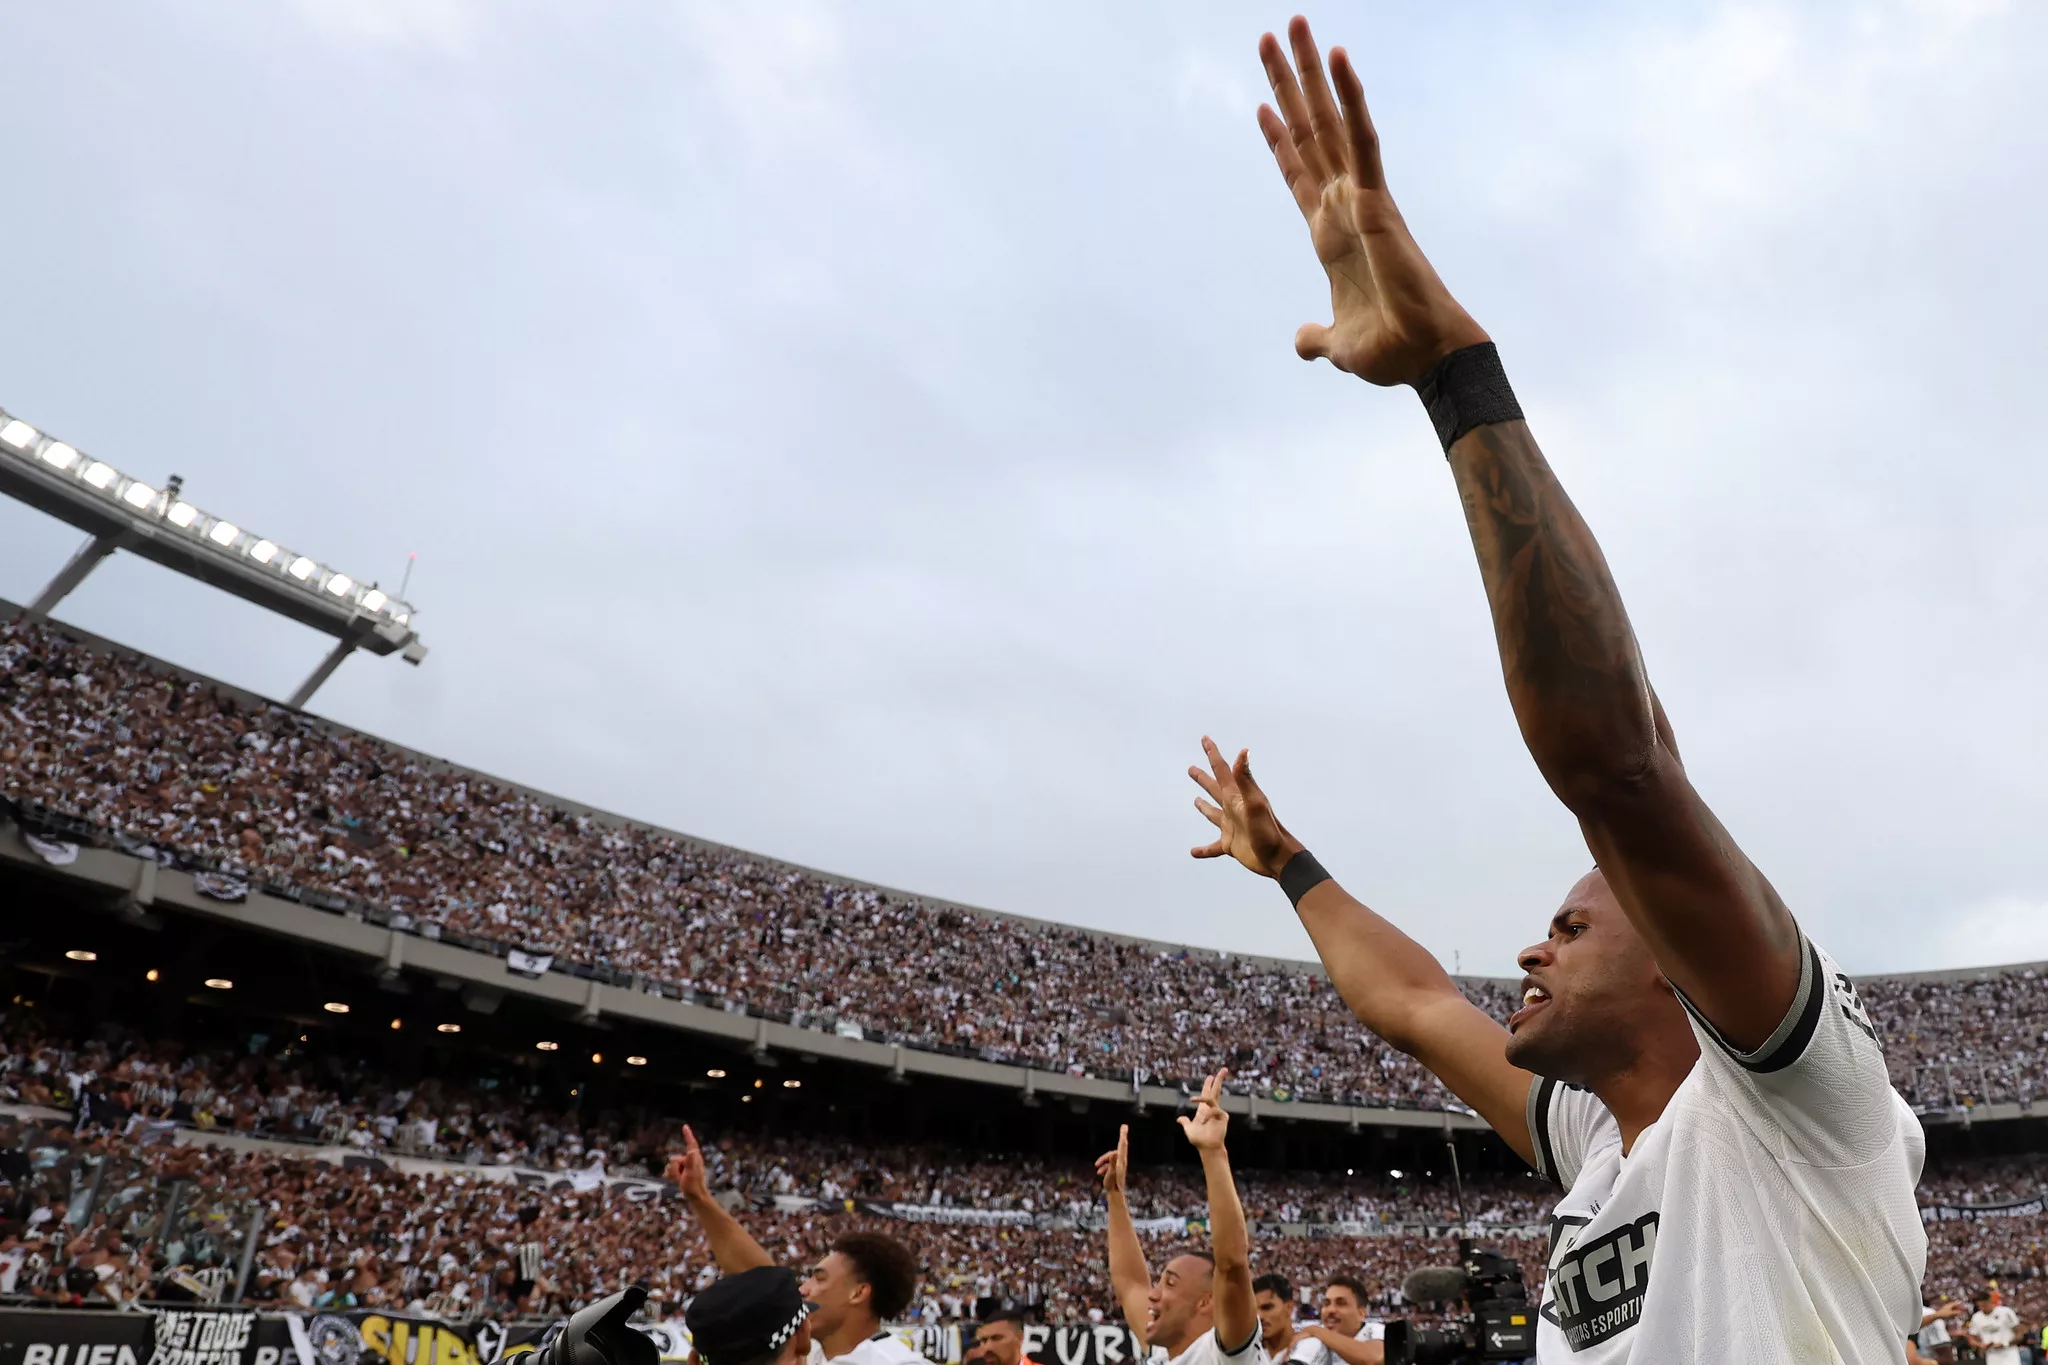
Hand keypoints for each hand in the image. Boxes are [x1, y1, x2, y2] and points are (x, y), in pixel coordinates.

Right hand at [663, 1124, 710, 1201]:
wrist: (695, 1197)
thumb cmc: (694, 1186)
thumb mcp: (691, 1173)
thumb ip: (691, 1162)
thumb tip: (692, 1150)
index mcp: (694, 1158)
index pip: (691, 1144)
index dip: (687, 1135)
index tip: (685, 1126)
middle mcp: (690, 1160)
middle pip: (675, 1158)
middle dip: (674, 1168)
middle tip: (681, 1176)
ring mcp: (685, 1166)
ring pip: (671, 1165)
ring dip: (672, 1173)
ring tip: (680, 1180)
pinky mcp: (681, 1172)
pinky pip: (669, 1170)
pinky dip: (670, 1175)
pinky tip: (674, 1181)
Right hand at [1094, 1123, 1129, 1196]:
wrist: (1115, 1194)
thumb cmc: (1112, 1184)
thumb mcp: (1110, 1173)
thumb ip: (1112, 1163)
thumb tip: (1113, 1153)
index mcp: (1121, 1160)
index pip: (1122, 1145)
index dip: (1123, 1135)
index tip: (1125, 1126)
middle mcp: (1122, 1161)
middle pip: (1121, 1147)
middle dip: (1122, 1136)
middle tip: (1124, 1127)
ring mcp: (1120, 1165)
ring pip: (1112, 1156)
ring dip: (1104, 1159)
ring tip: (1097, 1166)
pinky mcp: (1117, 1169)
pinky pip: (1110, 1162)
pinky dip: (1105, 1165)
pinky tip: (1099, 1172)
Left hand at [1177, 1070, 1231, 1152]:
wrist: (1207, 1148)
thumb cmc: (1199, 1140)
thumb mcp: (1189, 1130)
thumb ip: (1185, 1123)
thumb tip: (1179, 1119)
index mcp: (1203, 1110)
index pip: (1206, 1094)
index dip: (1208, 1085)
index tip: (1210, 1077)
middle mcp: (1211, 1109)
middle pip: (1215, 1091)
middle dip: (1219, 1080)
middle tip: (1224, 1069)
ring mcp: (1218, 1112)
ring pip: (1215, 1097)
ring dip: (1207, 1094)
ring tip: (1204, 1104)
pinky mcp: (1222, 1117)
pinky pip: (1214, 1110)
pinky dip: (1208, 1115)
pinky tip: (1204, 1122)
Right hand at [1189, 737, 1301, 878]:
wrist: (1278, 857)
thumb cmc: (1268, 831)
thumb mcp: (1255, 803)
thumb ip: (1246, 779)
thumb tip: (1243, 752)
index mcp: (1236, 797)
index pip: (1221, 770)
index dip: (1213, 754)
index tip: (1205, 739)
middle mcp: (1232, 809)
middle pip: (1214, 789)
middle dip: (1203, 778)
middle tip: (1191, 768)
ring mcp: (1231, 827)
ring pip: (1213, 813)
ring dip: (1204, 807)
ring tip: (1196, 801)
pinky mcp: (1230, 844)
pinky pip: (1212, 847)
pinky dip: (1203, 849)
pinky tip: (1194, 852)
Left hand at [1256, 16, 1487, 385]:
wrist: (1425, 357)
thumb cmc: (1392, 350)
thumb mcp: (1338, 344)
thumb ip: (1317, 338)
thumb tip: (1303, 340)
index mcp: (1330, 233)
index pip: (1298, 173)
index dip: (1279, 139)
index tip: (1262, 104)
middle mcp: (1343, 205)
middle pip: (1309, 130)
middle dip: (1289, 83)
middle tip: (1272, 33)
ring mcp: (1359, 196)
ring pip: (1330, 120)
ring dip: (1310, 72)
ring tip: (1292, 25)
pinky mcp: (1376, 199)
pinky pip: (1362, 138)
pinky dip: (1351, 97)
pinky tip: (1337, 57)